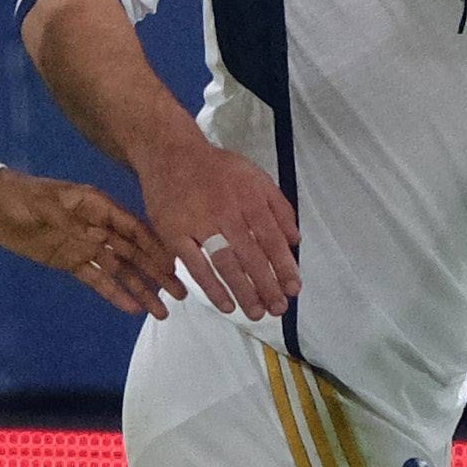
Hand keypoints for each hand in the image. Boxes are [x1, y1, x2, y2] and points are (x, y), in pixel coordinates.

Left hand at [0, 166, 183, 316]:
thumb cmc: (22, 197)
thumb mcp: (48, 200)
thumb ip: (77, 216)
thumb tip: (104, 232)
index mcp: (99, 207)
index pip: (134, 230)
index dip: (155, 248)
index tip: (175, 267)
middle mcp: (98, 227)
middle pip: (134, 253)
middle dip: (158, 273)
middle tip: (180, 294)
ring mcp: (86, 246)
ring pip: (120, 270)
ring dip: (141, 289)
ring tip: (161, 310)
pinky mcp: (70, 261)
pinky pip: (97, 280)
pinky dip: (113, 294)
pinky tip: (131, 308)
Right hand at [134, 135, 300, 322]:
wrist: (170, 153)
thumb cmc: (218, 169)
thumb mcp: (256, 177)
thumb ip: (279, 206)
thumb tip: (296, 240)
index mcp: (249, 197)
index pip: (271, 238)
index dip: (284, 265)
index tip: (293, 289)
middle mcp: (227, 210)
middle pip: (251, 255)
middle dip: (268, 285)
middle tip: (278, 309)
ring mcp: (199, 223)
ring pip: (225, 263)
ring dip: (243, 291)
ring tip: (257, 313)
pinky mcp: (174, 233)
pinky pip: (195, 265)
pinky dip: (211, 287)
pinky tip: (226, 305)